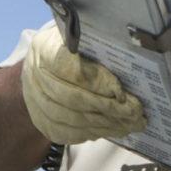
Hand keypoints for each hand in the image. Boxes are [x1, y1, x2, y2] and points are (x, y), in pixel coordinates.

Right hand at [21, 23, 145, 144]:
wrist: (42, 64)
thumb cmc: (72, 47)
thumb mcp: (82, 37)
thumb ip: (98, 46)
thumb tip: (129, 61)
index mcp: (45, 48)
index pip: (70, 69)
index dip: (97, 82)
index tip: (121, 92)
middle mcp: (35, 75)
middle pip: (73, 98)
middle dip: (108, 108)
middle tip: (135, 113)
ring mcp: (35, 101)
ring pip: (71, 119)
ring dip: (105, 124)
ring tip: (131, 124)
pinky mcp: (40, 121)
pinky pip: (67, 133)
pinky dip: (92, 133)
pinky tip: (113, 130)